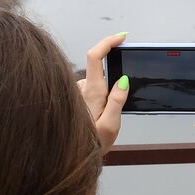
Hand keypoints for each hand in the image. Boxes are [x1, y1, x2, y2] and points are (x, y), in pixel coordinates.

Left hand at [76, 32, 128, 152]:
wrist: (70, 156)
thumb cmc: (93, 143)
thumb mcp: (111, 125)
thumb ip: (117, 100)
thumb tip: (123, 80)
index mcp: (91, 91)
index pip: (95, 56)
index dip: (108, 42)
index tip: (121, 37)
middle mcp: (81, 88)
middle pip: (98, 69)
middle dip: (110, 81)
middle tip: (112, 107)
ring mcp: (76, 92)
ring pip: (94, 82)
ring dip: (102, 93)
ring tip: (102, 119)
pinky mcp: (74, 98)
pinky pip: (89, 91)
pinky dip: (96, 99)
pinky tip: (95, 117)